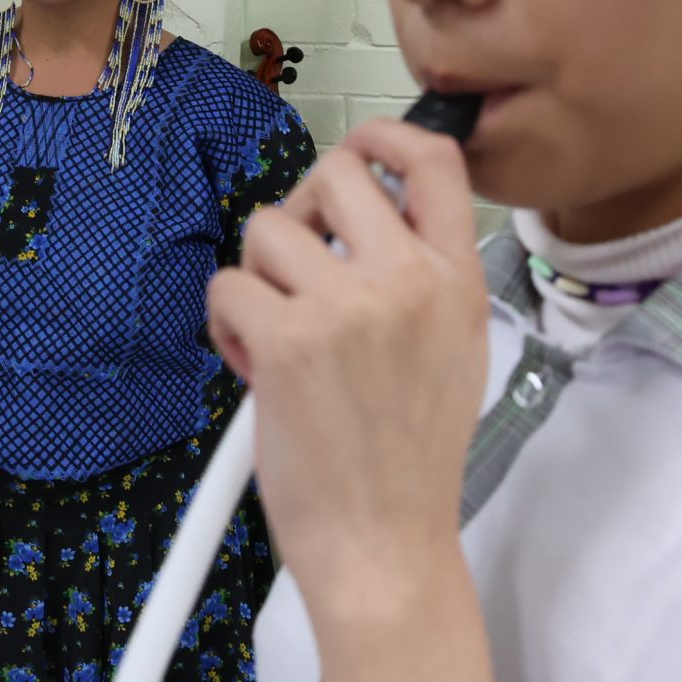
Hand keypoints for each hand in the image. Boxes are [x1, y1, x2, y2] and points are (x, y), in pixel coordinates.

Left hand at [205, 118, 490, 611]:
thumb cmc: (407, 463)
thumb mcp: (455, 352)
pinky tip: (253, 367)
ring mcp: (345, 307)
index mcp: (456, 282)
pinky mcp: (285, 340)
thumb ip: (422, 278)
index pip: (434, 161)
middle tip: (297, 268)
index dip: (386, 135)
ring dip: (257, 275)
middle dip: (300, 212)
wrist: (384, 545)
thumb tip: (367, 218)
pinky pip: (227, 285)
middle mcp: (406, 282)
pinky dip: (226, 322)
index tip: (361, 149)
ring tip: (277, 334)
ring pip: (267, 228)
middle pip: (335, 173)